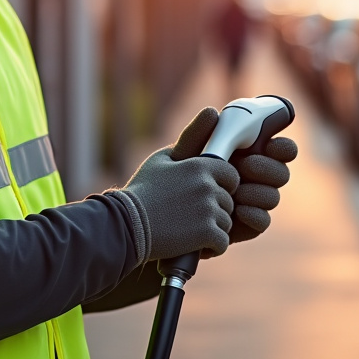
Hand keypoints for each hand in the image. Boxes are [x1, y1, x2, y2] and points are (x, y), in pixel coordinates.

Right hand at [119, 109, 238, 261]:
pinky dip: (210, 247)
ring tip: (187, 229)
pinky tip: (193, 243)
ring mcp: (209, 209)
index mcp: (201, 165)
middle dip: (215, 210)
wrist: (126, 224)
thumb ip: (192, 137)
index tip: (203, 196)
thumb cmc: (143, 190)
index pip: (232, 177)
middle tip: (189, 215)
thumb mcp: (164, 158)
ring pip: (227, 223)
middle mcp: (209, 185)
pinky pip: (222, 242)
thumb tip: (213, 111)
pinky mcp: (207, 233)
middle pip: (229, 202)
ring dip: (212, 229)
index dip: (221, 188)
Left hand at [171, 107, 297, 246]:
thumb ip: (197, 134)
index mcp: (247, 154)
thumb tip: (212, 112)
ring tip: (234, 192)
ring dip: (258, 192)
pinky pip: (263, 221)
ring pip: (273, 196)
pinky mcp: (247, 225)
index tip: (272, 145)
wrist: (161, 217)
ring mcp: (253, 202)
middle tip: (247, 165)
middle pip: (281, 172)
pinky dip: (254, 215)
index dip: (283, 147)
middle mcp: (255, 177)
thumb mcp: (182, 156)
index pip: (279, 148)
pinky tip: (238, 211)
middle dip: (269, 168)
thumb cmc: (174, 179)